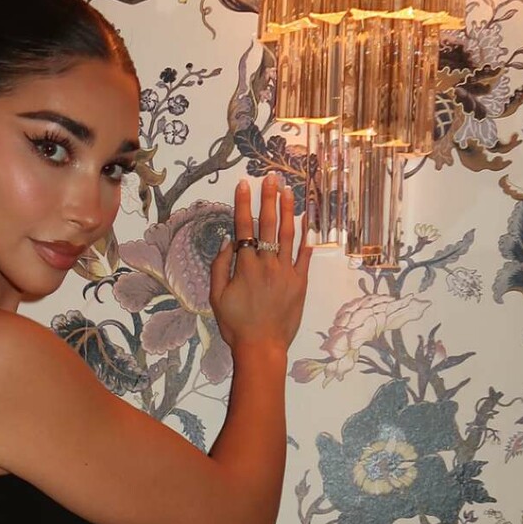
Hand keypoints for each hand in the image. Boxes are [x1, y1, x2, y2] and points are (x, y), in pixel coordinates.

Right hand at [209, 172, 312, 355]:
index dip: (243, 204)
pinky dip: (306, 236)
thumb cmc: (235, 324)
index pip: (244, 228)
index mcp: (245, 267)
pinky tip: (306, 220)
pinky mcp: (300, 282)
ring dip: (288, 210)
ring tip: (288, 190)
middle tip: (271, 177)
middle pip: (269, 224)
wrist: (261, 346)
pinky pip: (304, 255)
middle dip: (269, 198)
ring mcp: (286, 272)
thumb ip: (220, 267)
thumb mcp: (216, 297)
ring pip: (288, 234)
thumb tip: (226, 241)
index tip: (244, 185)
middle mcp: (268, 264)